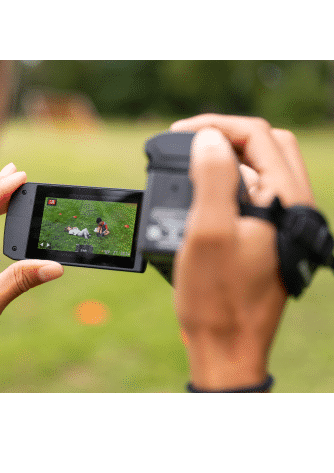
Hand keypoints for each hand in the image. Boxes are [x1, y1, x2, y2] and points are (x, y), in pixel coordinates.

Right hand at [169, 115, 314, 390]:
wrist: (227, 347)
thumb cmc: (216, 297)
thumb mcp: (207, 232)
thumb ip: (213, 179)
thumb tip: (208, 139)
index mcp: (286, 201)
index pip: (258, 136)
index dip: (216, 126)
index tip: (180, 133)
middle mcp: (292, 207)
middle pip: (266, 146)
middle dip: (225, 136)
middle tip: (188, 144)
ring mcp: (281, 222)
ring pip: (260, 169)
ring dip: (226, 160)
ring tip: (190, 167)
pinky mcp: (267, 235)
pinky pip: (251, 194)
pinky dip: (227, 184)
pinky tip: (201, 196)